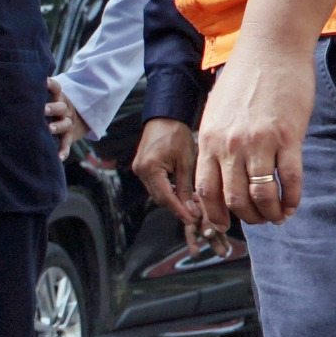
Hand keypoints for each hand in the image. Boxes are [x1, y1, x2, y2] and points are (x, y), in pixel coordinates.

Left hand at [43, 78, 89, 159]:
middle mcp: (64, 109)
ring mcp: (67, 123)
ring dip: (58, 126)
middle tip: (42, 109)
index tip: (43, 81)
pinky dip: (63, 151)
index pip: (57, 89)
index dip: (51, 84)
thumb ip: (36, 92)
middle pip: (61, 107)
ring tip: (49, 129)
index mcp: (59, 98)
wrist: (76, 118)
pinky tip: (58, 157)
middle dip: (52, 108)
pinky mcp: (68, 136)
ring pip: (65, 124)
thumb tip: (12, 83)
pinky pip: (67, 144)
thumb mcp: (49, 96)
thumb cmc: (52, 106)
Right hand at [131, 117, 205, 251]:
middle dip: (177, 209)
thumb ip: (187, 186)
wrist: (164, 115)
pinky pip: (156, 186)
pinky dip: (168, 192)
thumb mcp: (186, 160)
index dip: (180, 211)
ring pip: (158, 194)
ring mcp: (139, 170)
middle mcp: (140, 171)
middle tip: (196, 218)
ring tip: (191, 209)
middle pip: (160, 198)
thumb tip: (191, 208)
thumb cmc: (176, 132)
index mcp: (150, 168)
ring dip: (173, 202)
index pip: (166, 197)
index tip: (193, 221)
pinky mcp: (142, 168)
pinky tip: (181, 196)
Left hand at [194, 35, 312, 230]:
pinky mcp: (288, 137)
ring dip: (270, 213)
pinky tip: (293, 205)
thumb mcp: (216, 111)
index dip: (215, 214)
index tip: (224, 223)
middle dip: (247, 218)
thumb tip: (219, 172)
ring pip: (262, 195)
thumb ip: (216, 142)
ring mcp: (259, 142)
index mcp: (208, 140)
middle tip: (258, 220)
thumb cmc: (244, 78)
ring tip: (277, 216)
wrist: (271, 48)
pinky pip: (289, 179)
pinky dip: (292, 199)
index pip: (206, 191)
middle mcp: (230, 145)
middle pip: (234, 199)